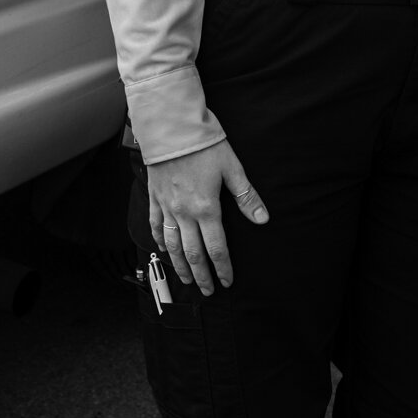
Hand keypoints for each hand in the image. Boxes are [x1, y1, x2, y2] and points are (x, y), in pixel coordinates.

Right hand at [146, 139, 268, 295]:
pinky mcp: (155, 197)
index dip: (223, 268)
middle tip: (208, 291)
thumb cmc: (203, 144)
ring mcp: (167, 207)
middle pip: (193, 253)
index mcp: (206, 208)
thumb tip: (262, 219)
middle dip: (201, 275)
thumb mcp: (232, 168)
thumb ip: (246, 197)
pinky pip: (156, 225)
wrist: (170, 126)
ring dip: (180, 265)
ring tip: (186, 279)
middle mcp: (184, 213)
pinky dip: (160, 241)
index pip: (217, 248)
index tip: (227, 282)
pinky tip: (163, 250)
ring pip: (172, 245)